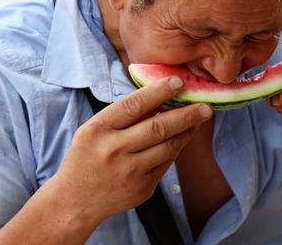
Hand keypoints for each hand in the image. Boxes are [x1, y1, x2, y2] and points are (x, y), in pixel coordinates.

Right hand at [52, 77, 212, 226]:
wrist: (75, 201)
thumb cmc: (87, 156)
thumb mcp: (94, 129)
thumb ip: (124, 115)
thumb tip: (160, 94)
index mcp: (98, 130)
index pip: (133, 105)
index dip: (158, 91)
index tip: (178, 81)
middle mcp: (113, 150)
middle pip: (158, 128)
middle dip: (186, 114)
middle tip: (205, 105)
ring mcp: (129, 172)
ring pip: (168, 147)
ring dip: (188, 131)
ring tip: (200, 118)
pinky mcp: (142, 189)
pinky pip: (167, 164)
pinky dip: (177, 148)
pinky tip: (184, 136)